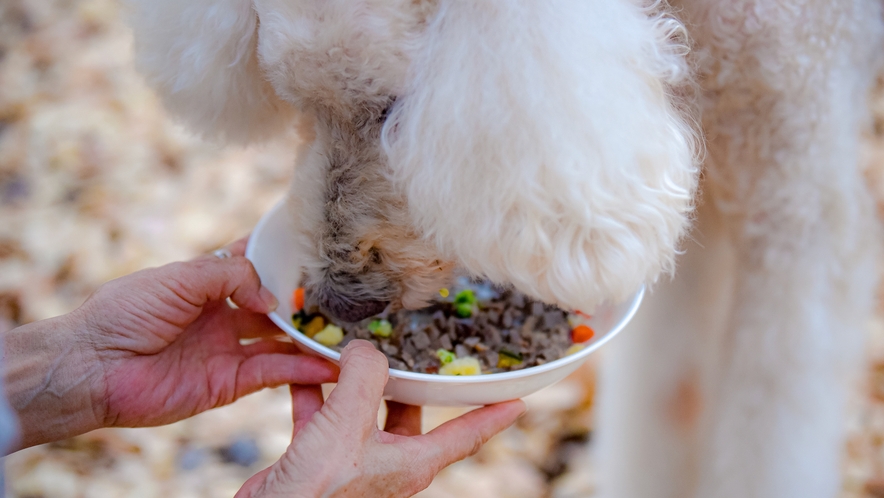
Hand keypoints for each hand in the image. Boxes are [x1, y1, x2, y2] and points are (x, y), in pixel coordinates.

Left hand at [3, 238, 338, 449]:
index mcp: (205, 285)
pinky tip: (326, 364)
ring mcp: (226, 350)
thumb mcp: (179, 277)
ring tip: (345, 335)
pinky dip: (300, 370)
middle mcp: (220, 316)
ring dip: (309, 339)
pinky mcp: (228, 383)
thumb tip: (270, 296)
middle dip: (302, 303)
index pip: (251, 266)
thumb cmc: (125, 312)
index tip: (313, 253)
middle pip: (272, 307)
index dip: (279, 260)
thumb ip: (229, 275)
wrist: (93, 366)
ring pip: (279, 342)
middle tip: (340, 299)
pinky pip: (272, 374)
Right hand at [236, 341, 526, 497]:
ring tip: (350, 349)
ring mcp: (353, 460)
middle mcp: (388, 461)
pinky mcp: (319, 456)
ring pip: (363, 410)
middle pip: (410, 413)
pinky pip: (323, 415)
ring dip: (354, 381)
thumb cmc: (318, 489)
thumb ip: (364, 378)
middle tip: (417, 348)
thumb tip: (364, 350)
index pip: (465, 435)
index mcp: (412, 461)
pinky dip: (315, 392)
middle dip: (411, 381)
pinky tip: (304, 369)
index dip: (492, 416)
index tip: (518, 401)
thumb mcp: (349, 424)